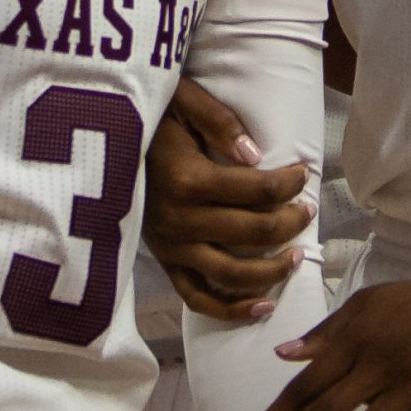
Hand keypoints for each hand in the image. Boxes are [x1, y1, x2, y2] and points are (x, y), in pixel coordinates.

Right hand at [144, 79, 313, 321]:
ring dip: (273, 270)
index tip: (303, 173)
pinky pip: (198, 297)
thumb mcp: (183, 101)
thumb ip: (220, 123)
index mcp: (189, 180)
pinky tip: (263, 307)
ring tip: (296, 257)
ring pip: (234, 274)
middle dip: (292, 222)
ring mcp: (171, 247)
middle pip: (255, 232)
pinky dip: (231, 309)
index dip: (291, 183)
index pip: (259, 190)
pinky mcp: (163, 262)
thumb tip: (255, 155)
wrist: (101, 143)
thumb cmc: (151, 118)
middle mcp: (181, 220)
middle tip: (309, 210)